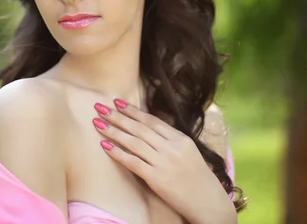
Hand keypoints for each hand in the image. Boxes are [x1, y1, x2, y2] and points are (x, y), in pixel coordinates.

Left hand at [92, 99, 235, 223]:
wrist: (208, 202)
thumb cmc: (197, 178)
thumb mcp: (188, 152)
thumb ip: (170, 140)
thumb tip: (147, 128)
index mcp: (180, 139)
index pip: (151, 120)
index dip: (132, 110)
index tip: (117, 102)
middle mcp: (172, 147)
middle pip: (139, 128)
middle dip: (118, 116)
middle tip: (100, 107)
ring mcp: (164, 163)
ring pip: (134, 142)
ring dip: (114, 131)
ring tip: (98, 123)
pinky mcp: (157, 179)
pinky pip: (133, 162)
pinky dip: (118, 153)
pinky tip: (105, 146)